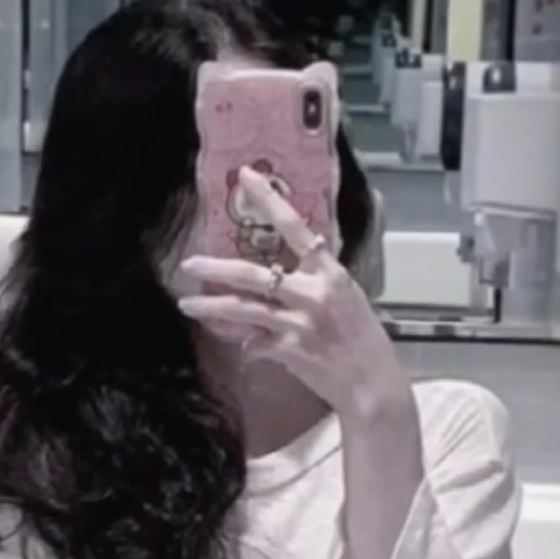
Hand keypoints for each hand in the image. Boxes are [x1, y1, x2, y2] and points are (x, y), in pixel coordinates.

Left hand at [176, 166, 408, 421]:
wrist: (373, 381)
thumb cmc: (362, 338)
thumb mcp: (345, 297)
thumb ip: (315, 280)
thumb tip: (281, 272)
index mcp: (330, 272)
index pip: (296, 227)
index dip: (269, 201)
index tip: (246, 177)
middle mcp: (313, 292)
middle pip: (253, 273)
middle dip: (216, 268)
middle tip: (188, 264)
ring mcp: (300, 322)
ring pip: (244, 308)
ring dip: (211, 307)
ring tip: (186, 304)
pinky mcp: (290, 350)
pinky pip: (254, 342)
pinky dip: (244, 343)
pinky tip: (236, 343)